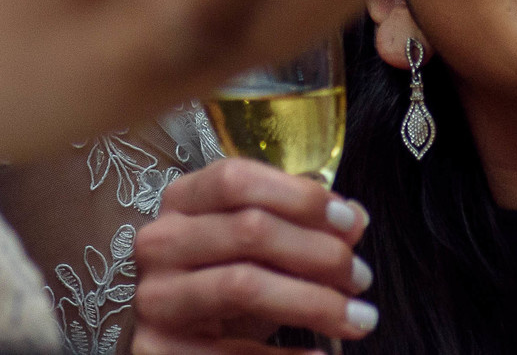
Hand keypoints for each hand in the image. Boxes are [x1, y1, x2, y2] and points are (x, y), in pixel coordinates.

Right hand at [133, 160, 377, 351]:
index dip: (299, 196)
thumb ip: (303, 226)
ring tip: (358, 318)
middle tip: (362, 278)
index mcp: (181, 200)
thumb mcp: (261, 251)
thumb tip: (355, 218)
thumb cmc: (225, 284)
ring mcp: (154, 297)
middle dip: (319, 253)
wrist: (181, 345)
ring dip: (313, 302)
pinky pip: (232, 353)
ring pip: (243, 285)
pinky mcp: (157, 349)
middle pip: (248, 230)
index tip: (350, 224)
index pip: (237, 179)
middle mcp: (160, 242)